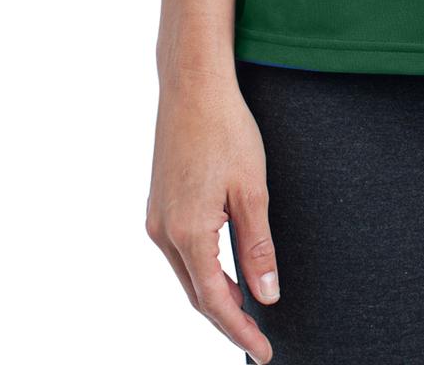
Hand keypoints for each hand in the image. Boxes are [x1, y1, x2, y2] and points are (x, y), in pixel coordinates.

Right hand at [145, 66, 280, 364]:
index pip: (216, 301)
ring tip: (247, 309)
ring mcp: (156, 217)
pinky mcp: (158, 203)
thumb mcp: (253, 190)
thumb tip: (267, 296)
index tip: (265, 351)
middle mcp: (163, 232)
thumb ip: (258, 248)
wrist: (193, 85)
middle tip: (260, 339)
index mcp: (188, 232)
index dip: (241, 331)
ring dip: (214, 294)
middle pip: (197, 293)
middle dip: (227, 320)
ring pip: (187, 273)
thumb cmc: (226, 129)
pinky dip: (201, 269)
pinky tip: (222, 269)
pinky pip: (179, 252)